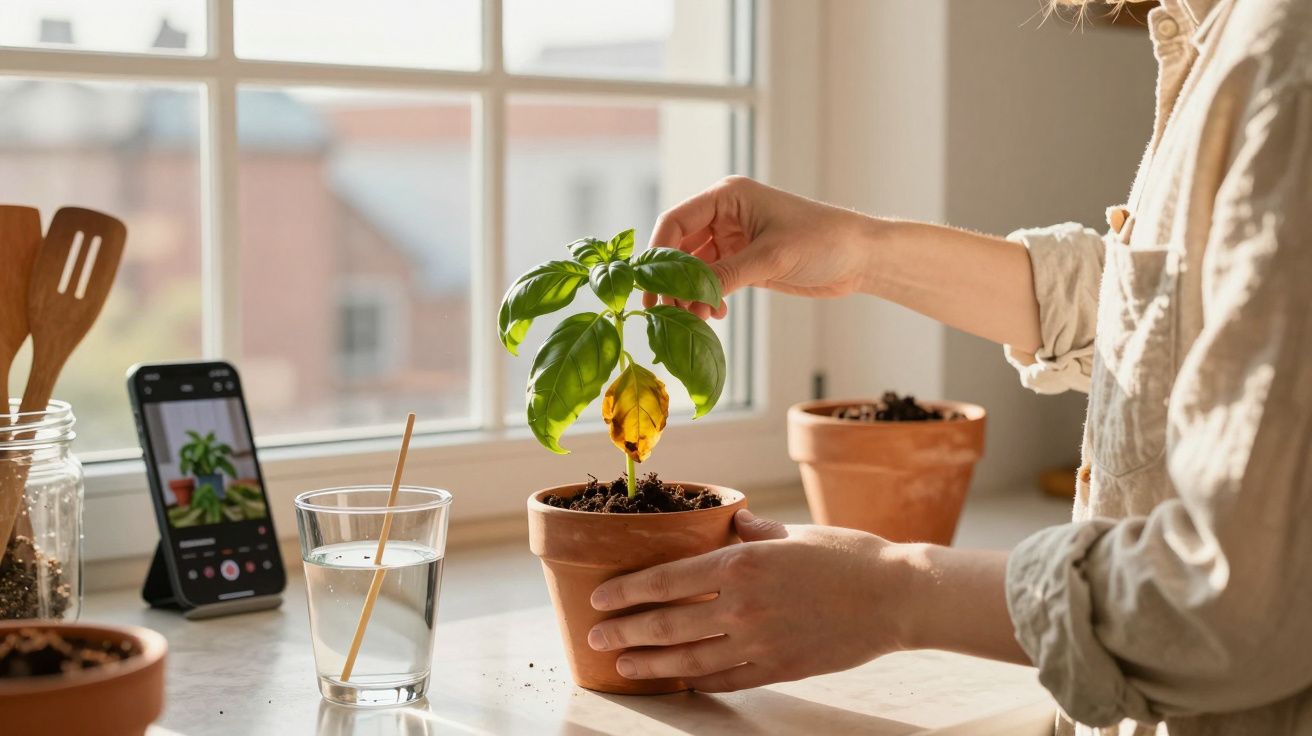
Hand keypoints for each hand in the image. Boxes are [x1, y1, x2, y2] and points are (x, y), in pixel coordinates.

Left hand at [586, 510, 910, 691]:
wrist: (898, 597)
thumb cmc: (850, 555)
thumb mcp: (794, 532)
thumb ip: (753, 531)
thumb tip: (729, 523)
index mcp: (742, 562)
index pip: (667, 579)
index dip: (627, 591)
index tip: (600, 598)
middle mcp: (742, 605)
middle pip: (667, 622)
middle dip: (625, 631)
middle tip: (595, 637)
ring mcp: (759, 642)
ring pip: (689, 658)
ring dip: (649, 663)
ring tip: (621, 666)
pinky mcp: (779, 669)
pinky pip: (726, 680)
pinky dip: (697, 682)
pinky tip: (676, 682)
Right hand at [643, 176, 879, 317]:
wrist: (861, 257)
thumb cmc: (824, 241)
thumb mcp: (771, 257)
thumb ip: (726, 275)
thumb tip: (686, 299)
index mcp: (728, 197)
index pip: (676, 221)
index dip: (658, 253)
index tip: (651, 287)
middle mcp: (726, 215)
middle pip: (680, 247)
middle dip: (673, 281)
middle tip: (666, 313)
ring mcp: (734, 239)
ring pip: (695, 268)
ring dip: (690, 294)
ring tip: (694, 320)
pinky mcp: (745, 262)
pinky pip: (713, 281)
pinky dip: (707, 299)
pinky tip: (714, 316)